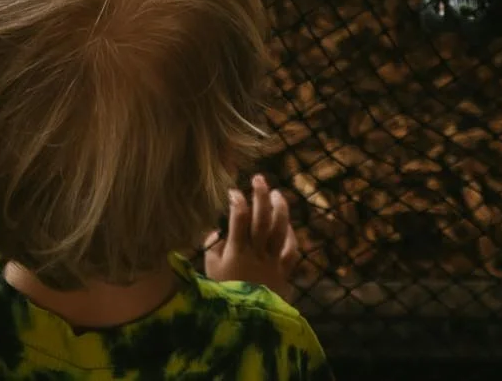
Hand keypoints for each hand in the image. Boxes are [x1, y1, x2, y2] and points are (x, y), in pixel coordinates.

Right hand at [201, 175, 301, 302]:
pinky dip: (290, 235)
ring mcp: (272, 263)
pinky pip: (291, 251)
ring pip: (279, 231)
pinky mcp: (283, 273)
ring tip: (277, 194)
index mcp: (236, 252)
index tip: (233, 191)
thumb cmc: (223, 293)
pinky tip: (287, 224)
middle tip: (259, 179)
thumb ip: (212, 246)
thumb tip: (217, 227)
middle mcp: (256, 254)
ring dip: (279, 210)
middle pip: (262, 220)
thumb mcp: (210, 270)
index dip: (237, 202)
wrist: (247, 322)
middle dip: (260, 197)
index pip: (239, 219)